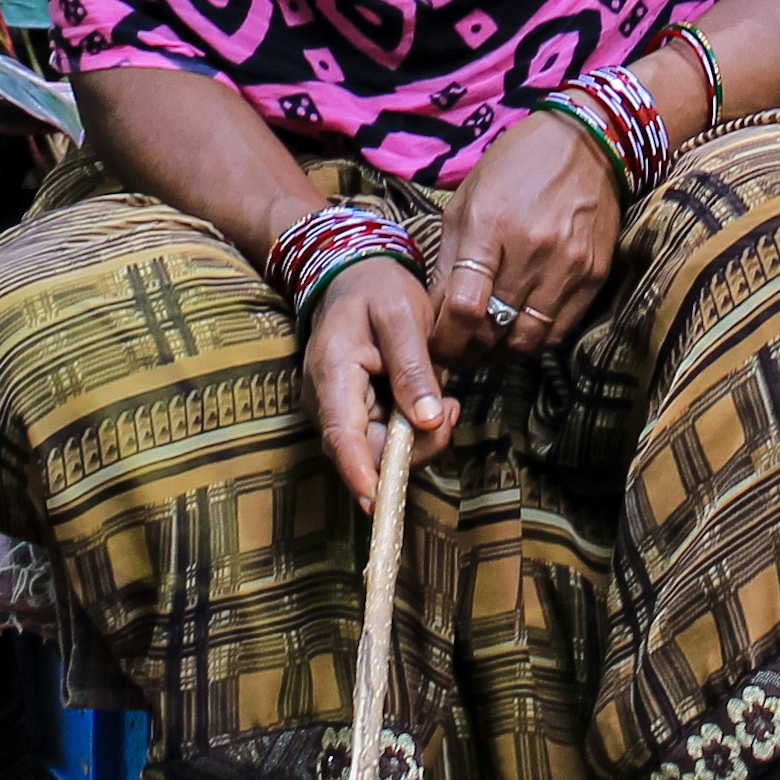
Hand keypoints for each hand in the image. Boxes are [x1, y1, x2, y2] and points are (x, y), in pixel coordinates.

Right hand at [304, 257, 456, 509]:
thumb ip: (414, 368)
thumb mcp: (402, 315)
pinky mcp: (356, 416)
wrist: (355, 277)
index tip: (378, 502)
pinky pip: (385, 440)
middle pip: (368, 453)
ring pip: (380, 452)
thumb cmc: (377, 289)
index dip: (360, 473)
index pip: (342, 436)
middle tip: (452, 409)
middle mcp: (327, 402)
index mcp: (332, 373)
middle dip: (414, 448)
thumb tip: (429, 420)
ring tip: (446, 398)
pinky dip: (414, 431)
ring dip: (419, 438)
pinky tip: (434, 402)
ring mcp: (339, 412)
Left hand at [429, 115, 625, 370]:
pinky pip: (559, 331)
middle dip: (467, 352)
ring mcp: (568, 266)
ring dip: (500, 354)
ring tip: (484, 350)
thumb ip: (449, 258)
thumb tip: (434, 312)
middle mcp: (531, 250)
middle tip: (454, 356)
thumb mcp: (467, 200)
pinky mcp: (594, 276)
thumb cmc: (515, 166)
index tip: (434, 348)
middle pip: (493, 329)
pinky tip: (517, 335)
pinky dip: (534, 342)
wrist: (587, 143)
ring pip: (527, 340)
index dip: (444, 339)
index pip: (462, 305)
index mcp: (490, 224)